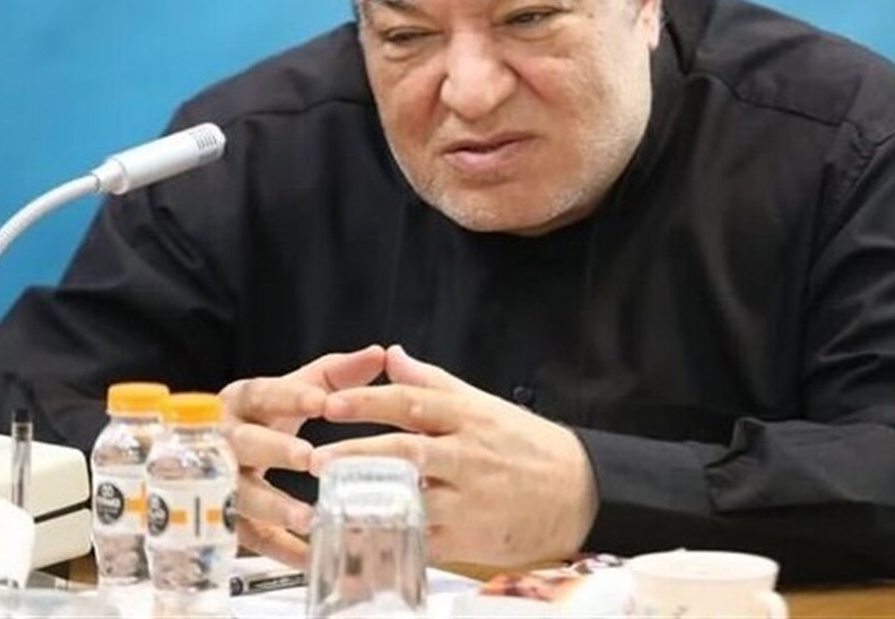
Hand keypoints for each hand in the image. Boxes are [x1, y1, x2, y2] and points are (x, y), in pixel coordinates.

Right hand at [219, 344, 385, 565]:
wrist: (215, 452)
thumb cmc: (266, 416)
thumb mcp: (296, 389)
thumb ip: (334, 374)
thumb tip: (380, 354)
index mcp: (240, 401)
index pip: (261, 393)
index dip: (288, 397)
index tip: (320, 401)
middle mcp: (223, 439)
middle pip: (242, 443)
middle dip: (274, 450)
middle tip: (309, 457)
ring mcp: (218, 482)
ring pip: (240, 495)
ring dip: (273, 507)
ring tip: (308, 517)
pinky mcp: (226, 520)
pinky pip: (249, 538)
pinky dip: (279, 550)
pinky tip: (309, 556)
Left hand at [309, 344, 598, 566]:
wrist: (578, 491)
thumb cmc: (526, 445)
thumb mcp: (482, 404)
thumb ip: (432, 382)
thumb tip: (393, 355)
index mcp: (469, 417)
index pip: (413, 403)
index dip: (370, 402)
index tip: (332, 402)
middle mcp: (468, 454)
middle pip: (407, 450)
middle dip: (359, 453)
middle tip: (316, 456)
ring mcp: (469, 498)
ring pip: (412, 496)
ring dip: (368, 498)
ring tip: (327, 499)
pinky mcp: (470, 536)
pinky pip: (424, 538)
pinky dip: (392, 537)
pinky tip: (360, 535)